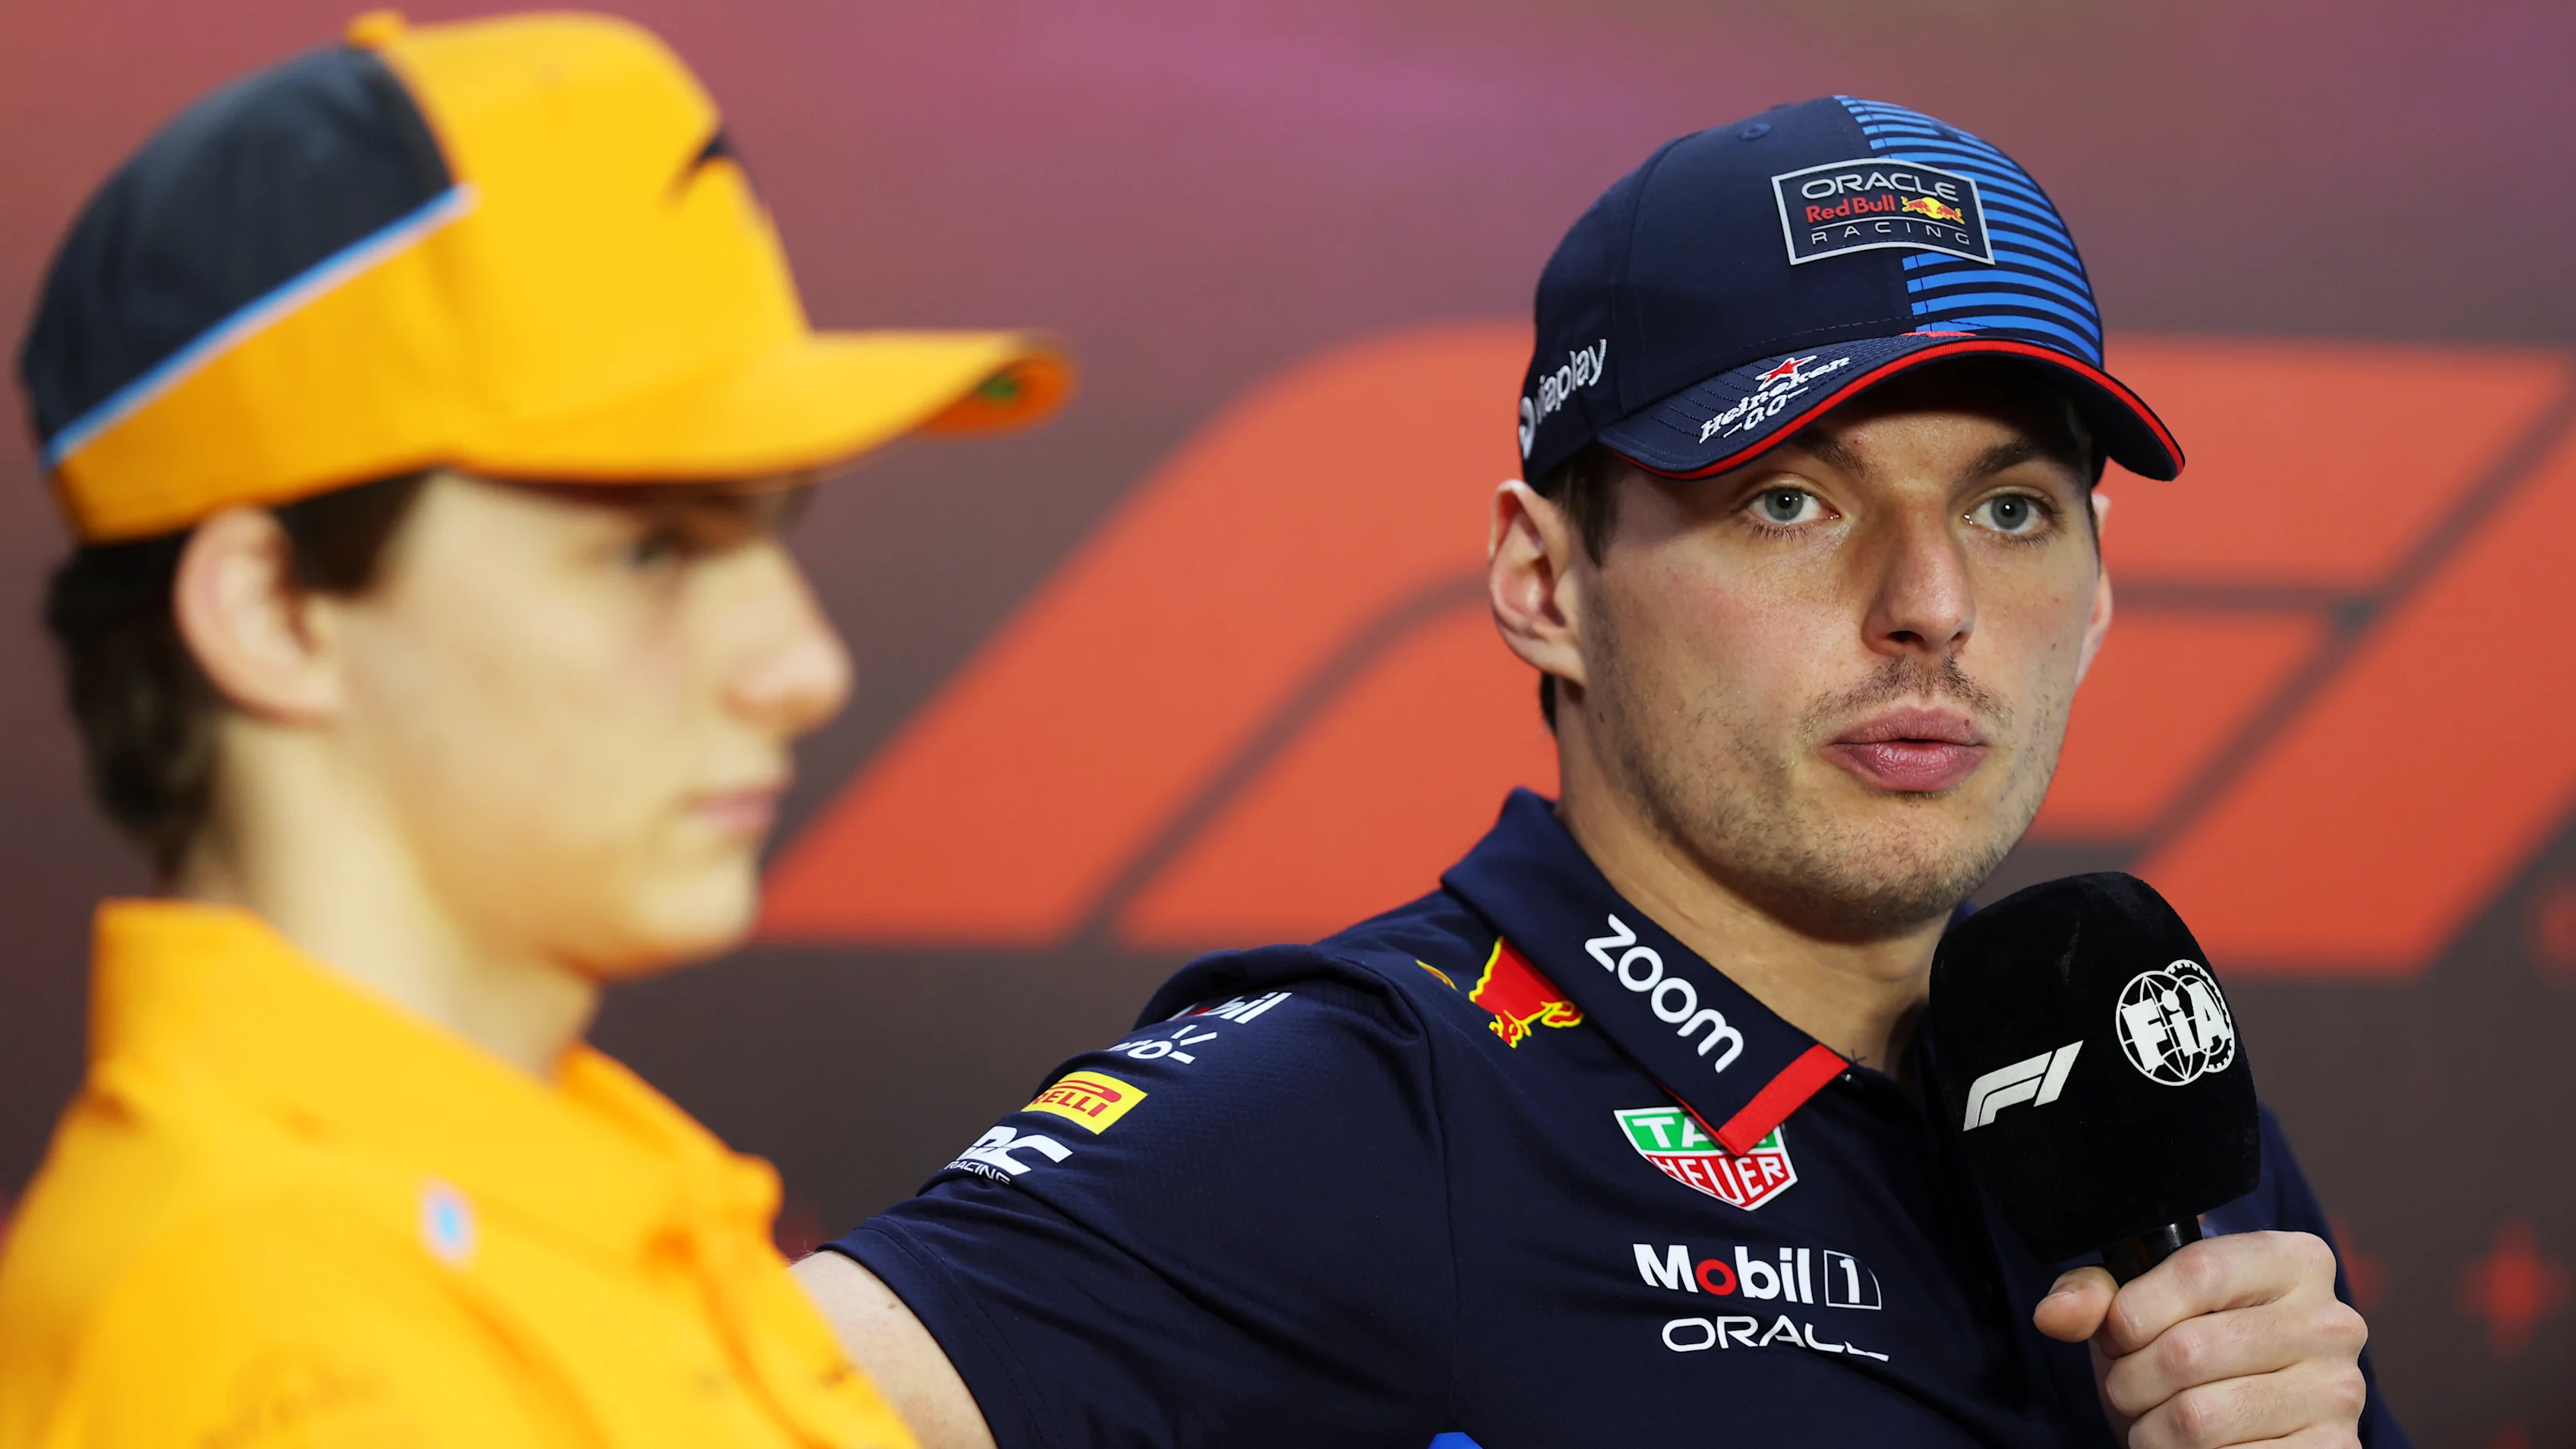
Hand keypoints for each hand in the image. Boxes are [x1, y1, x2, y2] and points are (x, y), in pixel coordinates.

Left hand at [2032, 1230, 2366, 1447]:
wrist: (2239, 1426)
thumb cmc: (2186, 1356)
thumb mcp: (2140, 1313)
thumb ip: (2095, 1298)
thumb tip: (2055, 1314)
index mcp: (2293, 1261)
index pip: (2197, 1270)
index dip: (2133, 1311)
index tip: (2117, 1334)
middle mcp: (2331, 1322)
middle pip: (2188, 1351)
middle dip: (2131, 1380)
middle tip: (2130, 1389)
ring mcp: (2339, 1392)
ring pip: (2198, 1418)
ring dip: (2152, 1429)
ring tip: (2156, 1421)